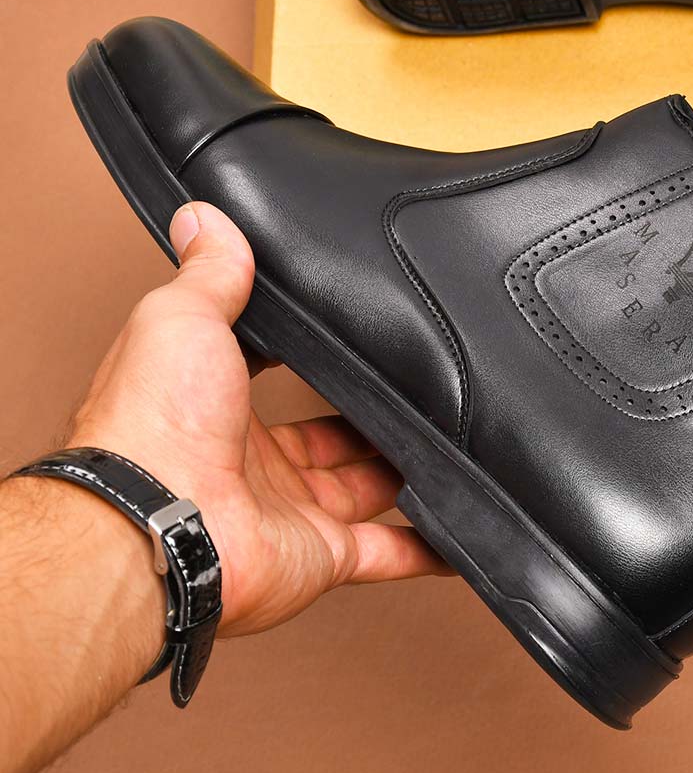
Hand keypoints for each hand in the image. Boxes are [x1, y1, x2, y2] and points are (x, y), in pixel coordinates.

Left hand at [69, 201, 449, 636]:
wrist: (155, 523)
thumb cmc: (153, 421)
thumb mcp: (182, 317)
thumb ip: (211, 273)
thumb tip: (203, 217)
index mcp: (217, 403)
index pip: (275, 372)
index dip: (310, 353)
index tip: (348, 332)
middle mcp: (253, 462)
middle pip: (329, 434)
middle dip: (370, 414)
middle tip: (416, 387)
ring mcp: (291, 512)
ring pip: (364, 487)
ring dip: (403, 469)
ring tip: (450, 439)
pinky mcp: (322, 555)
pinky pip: (387, 552)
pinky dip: (427, 549)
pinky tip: (458, 534)